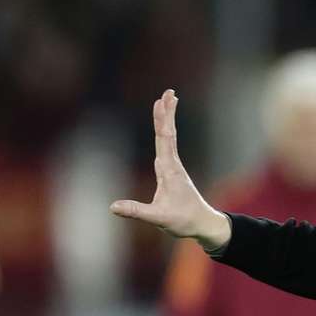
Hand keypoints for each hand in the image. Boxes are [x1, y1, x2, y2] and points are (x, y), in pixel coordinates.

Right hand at [109, 89, 230, 250]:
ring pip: (169, 138)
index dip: (162, 120)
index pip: (165, 139)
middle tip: (168, 92)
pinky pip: (168, 148)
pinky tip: (164, 131)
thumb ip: (136, 211)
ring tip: (167, 102)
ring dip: (167, 120)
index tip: (162, 101)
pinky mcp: (172, 173)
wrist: (202, 224)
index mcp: (169, 170)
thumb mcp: (158, 218)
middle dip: (167, 113)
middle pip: (168, 133)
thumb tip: (112, 206)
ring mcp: (173, 168)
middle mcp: (172, 165)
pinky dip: (165, 135)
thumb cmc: (183, 220)